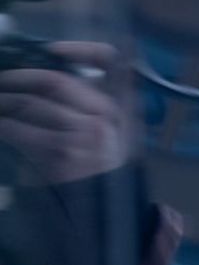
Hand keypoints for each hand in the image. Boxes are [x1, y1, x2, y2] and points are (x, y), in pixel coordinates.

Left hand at [0, 43, 126, 185]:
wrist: (99, 215)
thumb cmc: (96, 172)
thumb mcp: (104, 136)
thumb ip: (86, 107)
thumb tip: (43, 80)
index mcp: (122, 105)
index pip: (111, 60)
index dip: (79, 49)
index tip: (50, 49)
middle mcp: (107, 115)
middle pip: (56, 80)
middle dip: (18, 77)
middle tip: (2, 80)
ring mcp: (86, 133)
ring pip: (31, 103)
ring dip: (2, 100)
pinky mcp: (61, 151)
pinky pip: (18, 129)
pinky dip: (0, 124)